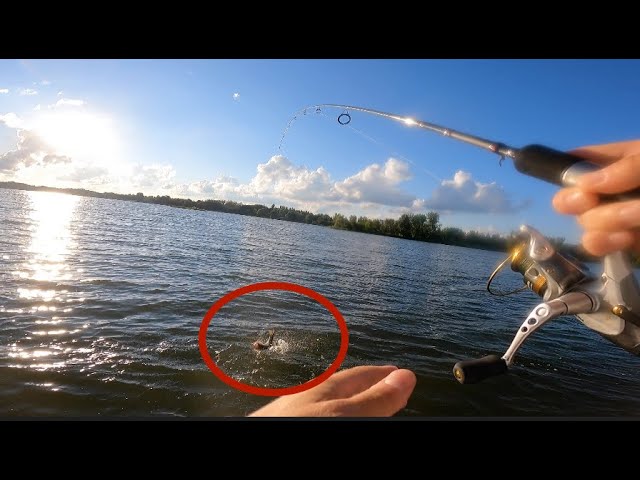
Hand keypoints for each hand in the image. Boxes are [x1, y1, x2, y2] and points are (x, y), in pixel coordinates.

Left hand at [248, 365, 416, 416]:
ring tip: (355, 403)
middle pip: (342, 387)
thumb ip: (375, 399)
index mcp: (326, 388)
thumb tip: (406, 375)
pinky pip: (307, 410)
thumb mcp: (346, 415)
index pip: (362, 376)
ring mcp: (289, 411)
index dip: (383, 376)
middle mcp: (306, 396)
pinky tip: (316, 415)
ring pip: (322, 401)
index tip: (399, 374)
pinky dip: (323, 410)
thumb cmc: (300, 425)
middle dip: (363, 385)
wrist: (252, 442)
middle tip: (383, 385)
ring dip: (342, 401)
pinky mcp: (280, 418)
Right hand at [552, 140, 639, 255]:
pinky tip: (626, 238)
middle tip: (590, 200)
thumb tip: (583, 184)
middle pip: (570, 196)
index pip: (578, 161)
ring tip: (636, 216)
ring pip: (583, 222)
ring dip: (605, 220)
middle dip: (576, 200)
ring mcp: (616, 218)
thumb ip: (627, 167)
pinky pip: (596, 245)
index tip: (561, 176)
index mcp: (621, 161)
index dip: (562, 168)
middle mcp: (612, 190)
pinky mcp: (622, 244)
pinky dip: (606, 242)